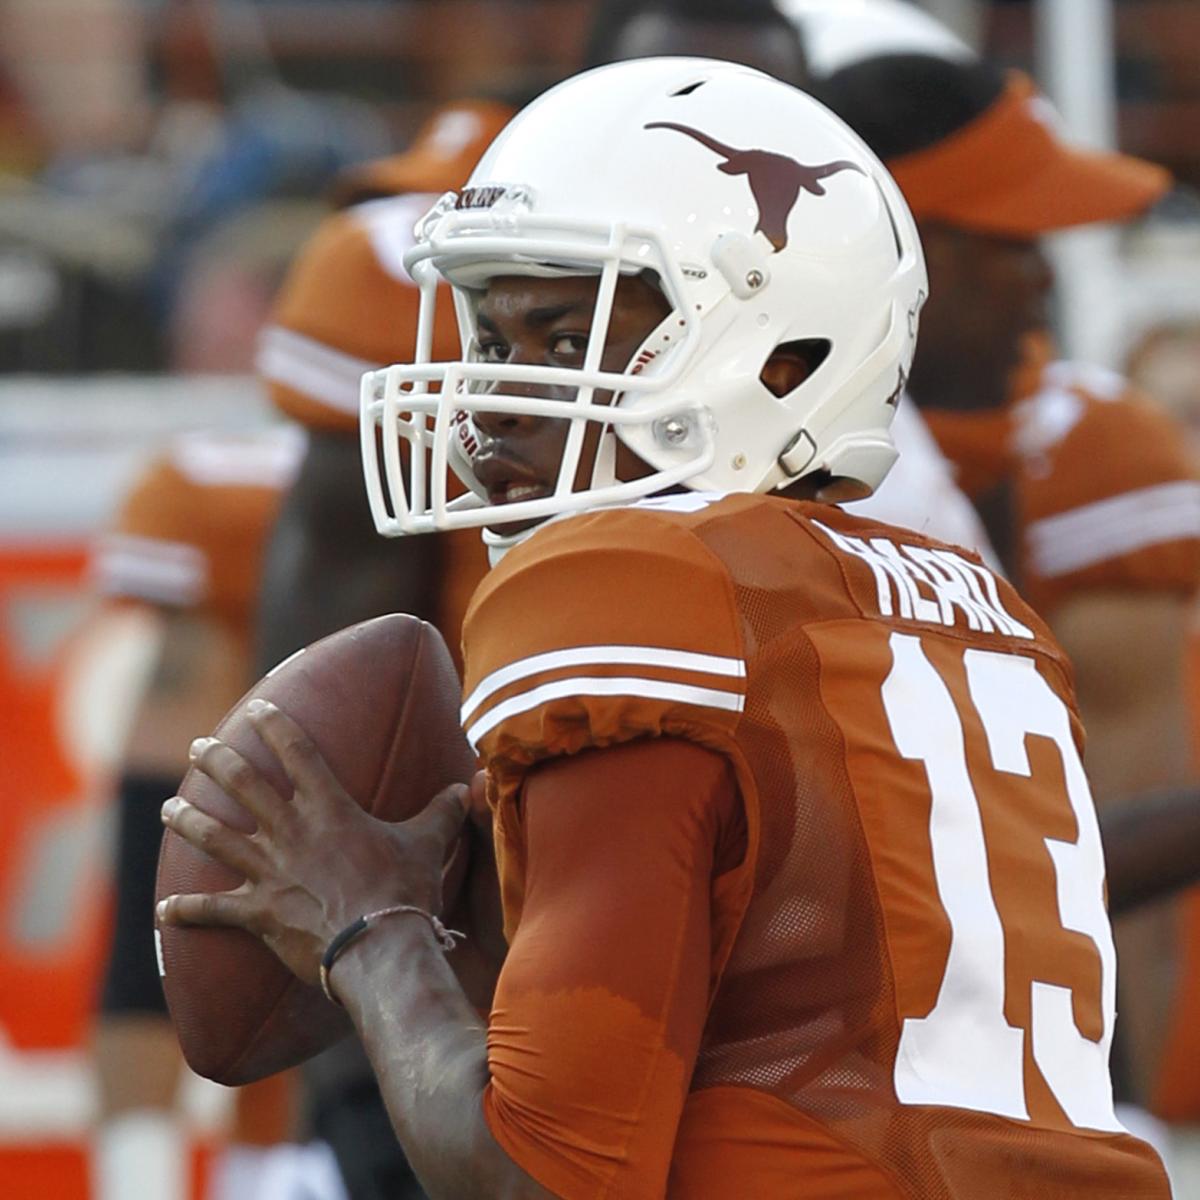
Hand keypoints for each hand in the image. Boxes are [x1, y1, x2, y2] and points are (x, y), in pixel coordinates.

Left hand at [157, 699, 468, 986]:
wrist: (379, 947)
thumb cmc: (404, 891)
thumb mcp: (429, 843)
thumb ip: (444, 811)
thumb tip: (469, 786)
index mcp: (329, 809)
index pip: (297, 754)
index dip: (275, 727)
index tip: (257, 708)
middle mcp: (291, 832)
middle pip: (242, 786)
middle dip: (216, 761)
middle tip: (198, 747)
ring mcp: (268, 871)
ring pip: (215, 838)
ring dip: (188, 821)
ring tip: (170, 807)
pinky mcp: (258, 913)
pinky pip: (214, 910)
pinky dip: (187, 911)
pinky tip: (166, 909)